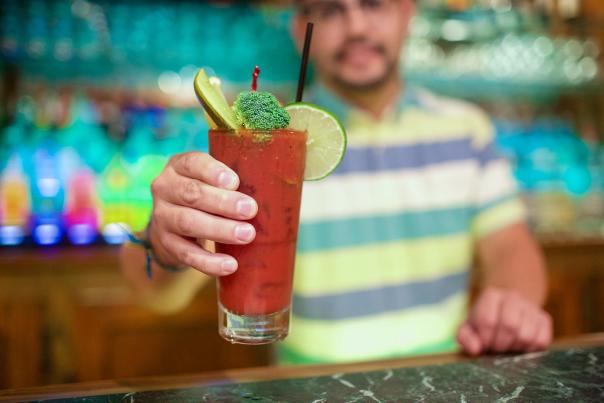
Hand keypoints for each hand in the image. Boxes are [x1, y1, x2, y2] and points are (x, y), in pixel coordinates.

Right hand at [148, 152, 257, 275]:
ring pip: (188, 223)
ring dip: (219, 230)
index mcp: (179, 166)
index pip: (192, 163)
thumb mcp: (211, 179)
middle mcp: (165, 188)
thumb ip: (231, 181)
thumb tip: (270, 191)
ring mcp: (162, 217)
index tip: (235, 182)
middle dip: (223, 203)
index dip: (213, 172)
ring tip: (246, 235)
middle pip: (192, 194)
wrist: (173, 221)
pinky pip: (186, 254)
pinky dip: (209, 262)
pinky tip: (230, 265)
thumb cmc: (205, 193)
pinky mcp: (166, 243)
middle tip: (250, 210)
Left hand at [456, 287, 552, 355]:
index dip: (484, 339)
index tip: (483, 344)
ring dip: (515, 348)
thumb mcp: (469, 326)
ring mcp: (531, 307)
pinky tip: (520, 346)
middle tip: (496, 348)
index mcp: (491, 295)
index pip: (488, 320)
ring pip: (527, 336)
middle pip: (510, 326)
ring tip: (507, 346)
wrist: (506, 308)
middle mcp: (513, 297)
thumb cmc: (485, 321)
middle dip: (500, 344)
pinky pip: (541, 341)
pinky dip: (529, 350)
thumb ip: (465, 337)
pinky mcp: (545, 319)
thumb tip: (475, 350)